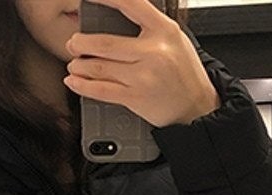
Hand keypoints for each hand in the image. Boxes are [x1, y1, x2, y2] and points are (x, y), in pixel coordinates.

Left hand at [63, 0, 220, 127]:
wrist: (197, 107)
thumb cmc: (184, 74)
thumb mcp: (174, 40)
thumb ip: (149, 27)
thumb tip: (119, 15)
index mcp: (164, 30)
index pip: (130, 4)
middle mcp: (153, 51)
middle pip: (105, 43)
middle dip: (82, 43)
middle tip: (74, 43)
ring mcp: (144, 76)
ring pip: (100, 67)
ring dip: (80, 66)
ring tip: (73, 64)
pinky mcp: (136, 98)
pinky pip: (102, 90)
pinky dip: (83, 86)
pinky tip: (74, 82)